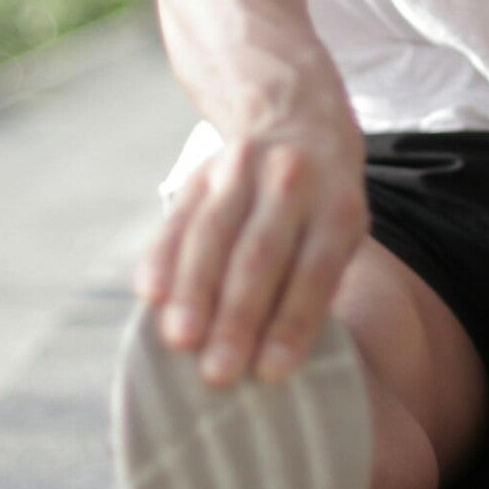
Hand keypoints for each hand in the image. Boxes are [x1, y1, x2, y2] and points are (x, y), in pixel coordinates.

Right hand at [137, 114, 367, 387]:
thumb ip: (315, 286)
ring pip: (214, 235)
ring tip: (179, 340)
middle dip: (237, 318)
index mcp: (337, 208)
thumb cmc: (321, 205)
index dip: (292, 322)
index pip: (315, 271)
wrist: (296, 115)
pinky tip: (149, 294)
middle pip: (260, 256)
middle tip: (217, 373)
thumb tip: (276, 359)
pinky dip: (162, 257)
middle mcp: (293, 184)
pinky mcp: (203, 170)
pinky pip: (178, 216)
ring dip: (194, 292)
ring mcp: (244, 171)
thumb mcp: (340, 233)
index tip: (270, 373)